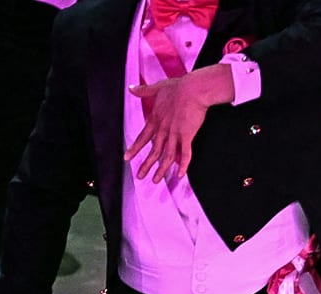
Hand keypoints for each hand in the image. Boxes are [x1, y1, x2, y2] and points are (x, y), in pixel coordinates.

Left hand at [126, 64, 231, 184]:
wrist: (193, 89)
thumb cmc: (178, 87)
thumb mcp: (157, 87)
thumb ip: (144, 90)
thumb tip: (131, 88)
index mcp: (156, 119)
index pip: (142, 138)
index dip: (134, 149)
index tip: (127, 158)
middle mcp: (163, 128)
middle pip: (153, 151)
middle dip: (145, 165)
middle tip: (140, 176)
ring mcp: (175, 133)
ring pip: (166, 156)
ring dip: (160, 170)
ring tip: (155, 180)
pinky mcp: (187, 135)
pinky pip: (184, 154)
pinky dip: (183, 165)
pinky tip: (180, 175)